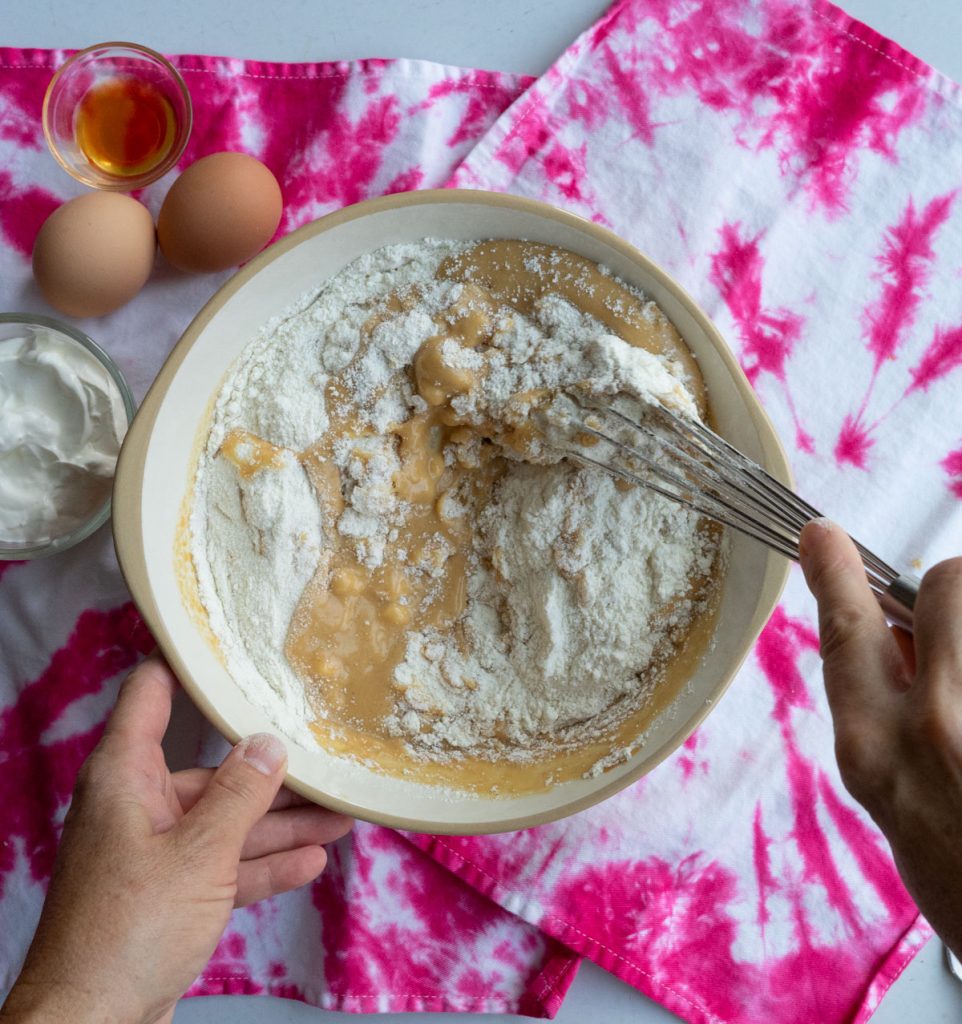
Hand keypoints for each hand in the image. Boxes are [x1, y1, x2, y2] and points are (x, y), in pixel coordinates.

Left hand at [0, 655, 352, 1023]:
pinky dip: (263, 865)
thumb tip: (270, 742)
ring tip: (339, 813)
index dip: (187, 663)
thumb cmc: (129, 928)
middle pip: (211, 771)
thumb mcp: (199, 853)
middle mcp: (139, 806)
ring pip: (227, 823)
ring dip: (281, 823)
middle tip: (323, 754)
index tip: (233, 643)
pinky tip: (310, 861)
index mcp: (126, 777)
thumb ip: (240, 795)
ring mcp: (155, 853)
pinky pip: (224, 866)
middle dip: (269, 769)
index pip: (151, 695)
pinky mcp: (170, 895)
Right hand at [799, 519, 961, 957]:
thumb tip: (902, 643)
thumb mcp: (897, 803)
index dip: (835, 573)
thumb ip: (889, 718)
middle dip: (949, 593)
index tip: (822, 534)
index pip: (848, 633)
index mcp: (876, 753)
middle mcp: (937, 725)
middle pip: (947, 585)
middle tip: (951, 639)